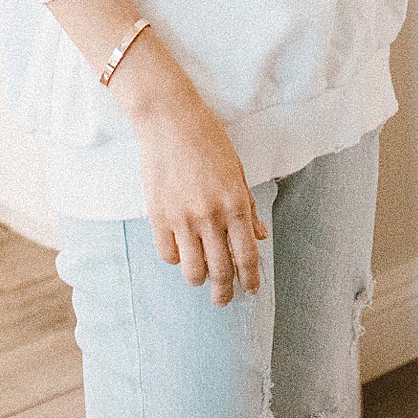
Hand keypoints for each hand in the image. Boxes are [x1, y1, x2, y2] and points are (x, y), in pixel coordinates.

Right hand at [131, 77, 268, 305]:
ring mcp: (182, 219)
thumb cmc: (207, 138)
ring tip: (202, 277)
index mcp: (234, 203)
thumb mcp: (236, 169)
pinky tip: (180, 251)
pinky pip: (168, 255)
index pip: (247, 256)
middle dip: (225, 292)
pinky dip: (176, 259)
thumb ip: (248, 206)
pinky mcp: (157, 216)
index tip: (251, 291)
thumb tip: (260, 237)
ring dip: (200, 279)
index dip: (251, 279)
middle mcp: (210, 216)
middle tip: (224, 298)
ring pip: (193, 271)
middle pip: (221, 271)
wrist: (168, 118)